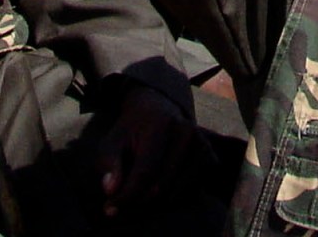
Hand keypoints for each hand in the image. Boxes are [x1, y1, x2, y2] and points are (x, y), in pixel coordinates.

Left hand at [94, 82, 207, 220]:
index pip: (145, 172)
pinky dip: (173, 197)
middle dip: (138, 200)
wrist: (158, 109)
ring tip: (141, 191)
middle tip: (124, 199)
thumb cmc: (131, 131)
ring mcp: (201, 144)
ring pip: (176, 193)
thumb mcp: (112, 140)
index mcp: (161, 124)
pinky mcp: (210, 156)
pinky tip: (161, 185)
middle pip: (160, 187)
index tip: (110, 209)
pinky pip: (190, 192)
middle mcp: (186, 132)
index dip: (127, 195)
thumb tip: (110, 190)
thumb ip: (108, 163)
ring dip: (155, 202)